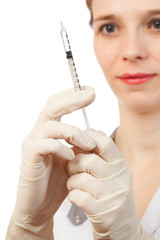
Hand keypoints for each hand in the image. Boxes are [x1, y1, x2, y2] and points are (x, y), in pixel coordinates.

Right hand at [6, 87, 95, 239]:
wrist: (40, 205)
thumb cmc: (57, 181)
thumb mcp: (74, 159)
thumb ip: (81, 145)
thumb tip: (96, 132)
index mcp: (49, 131)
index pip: (57, 105)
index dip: (72, 96)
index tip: (90, 91)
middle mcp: (39, 133)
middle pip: (52, 108)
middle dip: (72, 99)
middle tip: (91, 95)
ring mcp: (33, 144)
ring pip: (50, 125)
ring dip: (73, 132)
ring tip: (88, 143)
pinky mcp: (29, 158)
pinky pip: (44, 145)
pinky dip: (60, 148)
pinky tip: (70, 157)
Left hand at [67, 129, 140, 239]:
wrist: (122, 227)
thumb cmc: (111, 195)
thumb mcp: (112, 174)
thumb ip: (101, 156)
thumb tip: (84, 135)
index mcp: (121, 166)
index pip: (104, 143)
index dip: (87, 138)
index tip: (76, 141)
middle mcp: (119, 179)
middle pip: (88, 160)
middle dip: (73, 163)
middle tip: (71, 167)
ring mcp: (112, 196)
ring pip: (80, 179)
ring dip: (71, 182)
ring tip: (74, 185)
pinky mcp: (102, 212)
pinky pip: (77, 196)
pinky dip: (72, 196)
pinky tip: (77, 197)